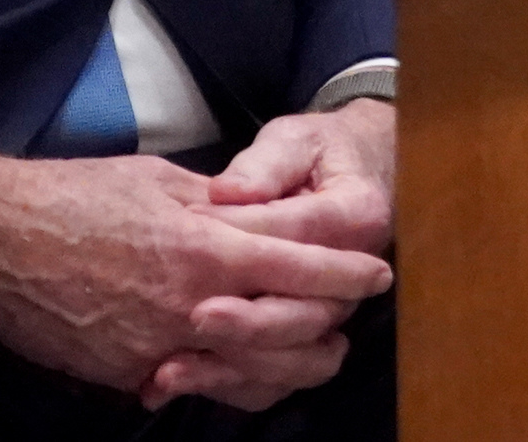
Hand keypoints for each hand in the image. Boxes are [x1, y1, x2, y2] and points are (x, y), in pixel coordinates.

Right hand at [0, 146, 387, 410]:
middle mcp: (188, 303)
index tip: (377, 273)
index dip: (346, 272)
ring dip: (285, 367)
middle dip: (330, 330)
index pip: (299, 267)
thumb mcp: (161, 182)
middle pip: (287, 336)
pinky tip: (239, 366)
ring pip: (246, 375)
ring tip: (310, 350)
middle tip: (351, 320)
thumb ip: (219, 208)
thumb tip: (261, 216)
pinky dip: (220, 380)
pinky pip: (189, 386)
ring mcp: (155, 346)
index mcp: (203, 245)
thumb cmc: (76, 196)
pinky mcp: (124, 374)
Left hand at [142, 103, 400, 407]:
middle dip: (248, 322)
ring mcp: (334, 317)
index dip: (243, 234)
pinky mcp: (308, 341)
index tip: (188, 230)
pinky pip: (276, 380)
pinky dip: (229, 387)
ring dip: (233, 369)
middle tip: (194, 316)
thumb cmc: (318, 153)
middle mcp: (354, 278)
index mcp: (357, 216)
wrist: (355, 175)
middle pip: (305, 315)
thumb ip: (263, 166)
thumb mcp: (294, 140)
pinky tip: (176, 383)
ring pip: (294, 362)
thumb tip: (225, 191)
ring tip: (170, 371)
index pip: (299, 234)